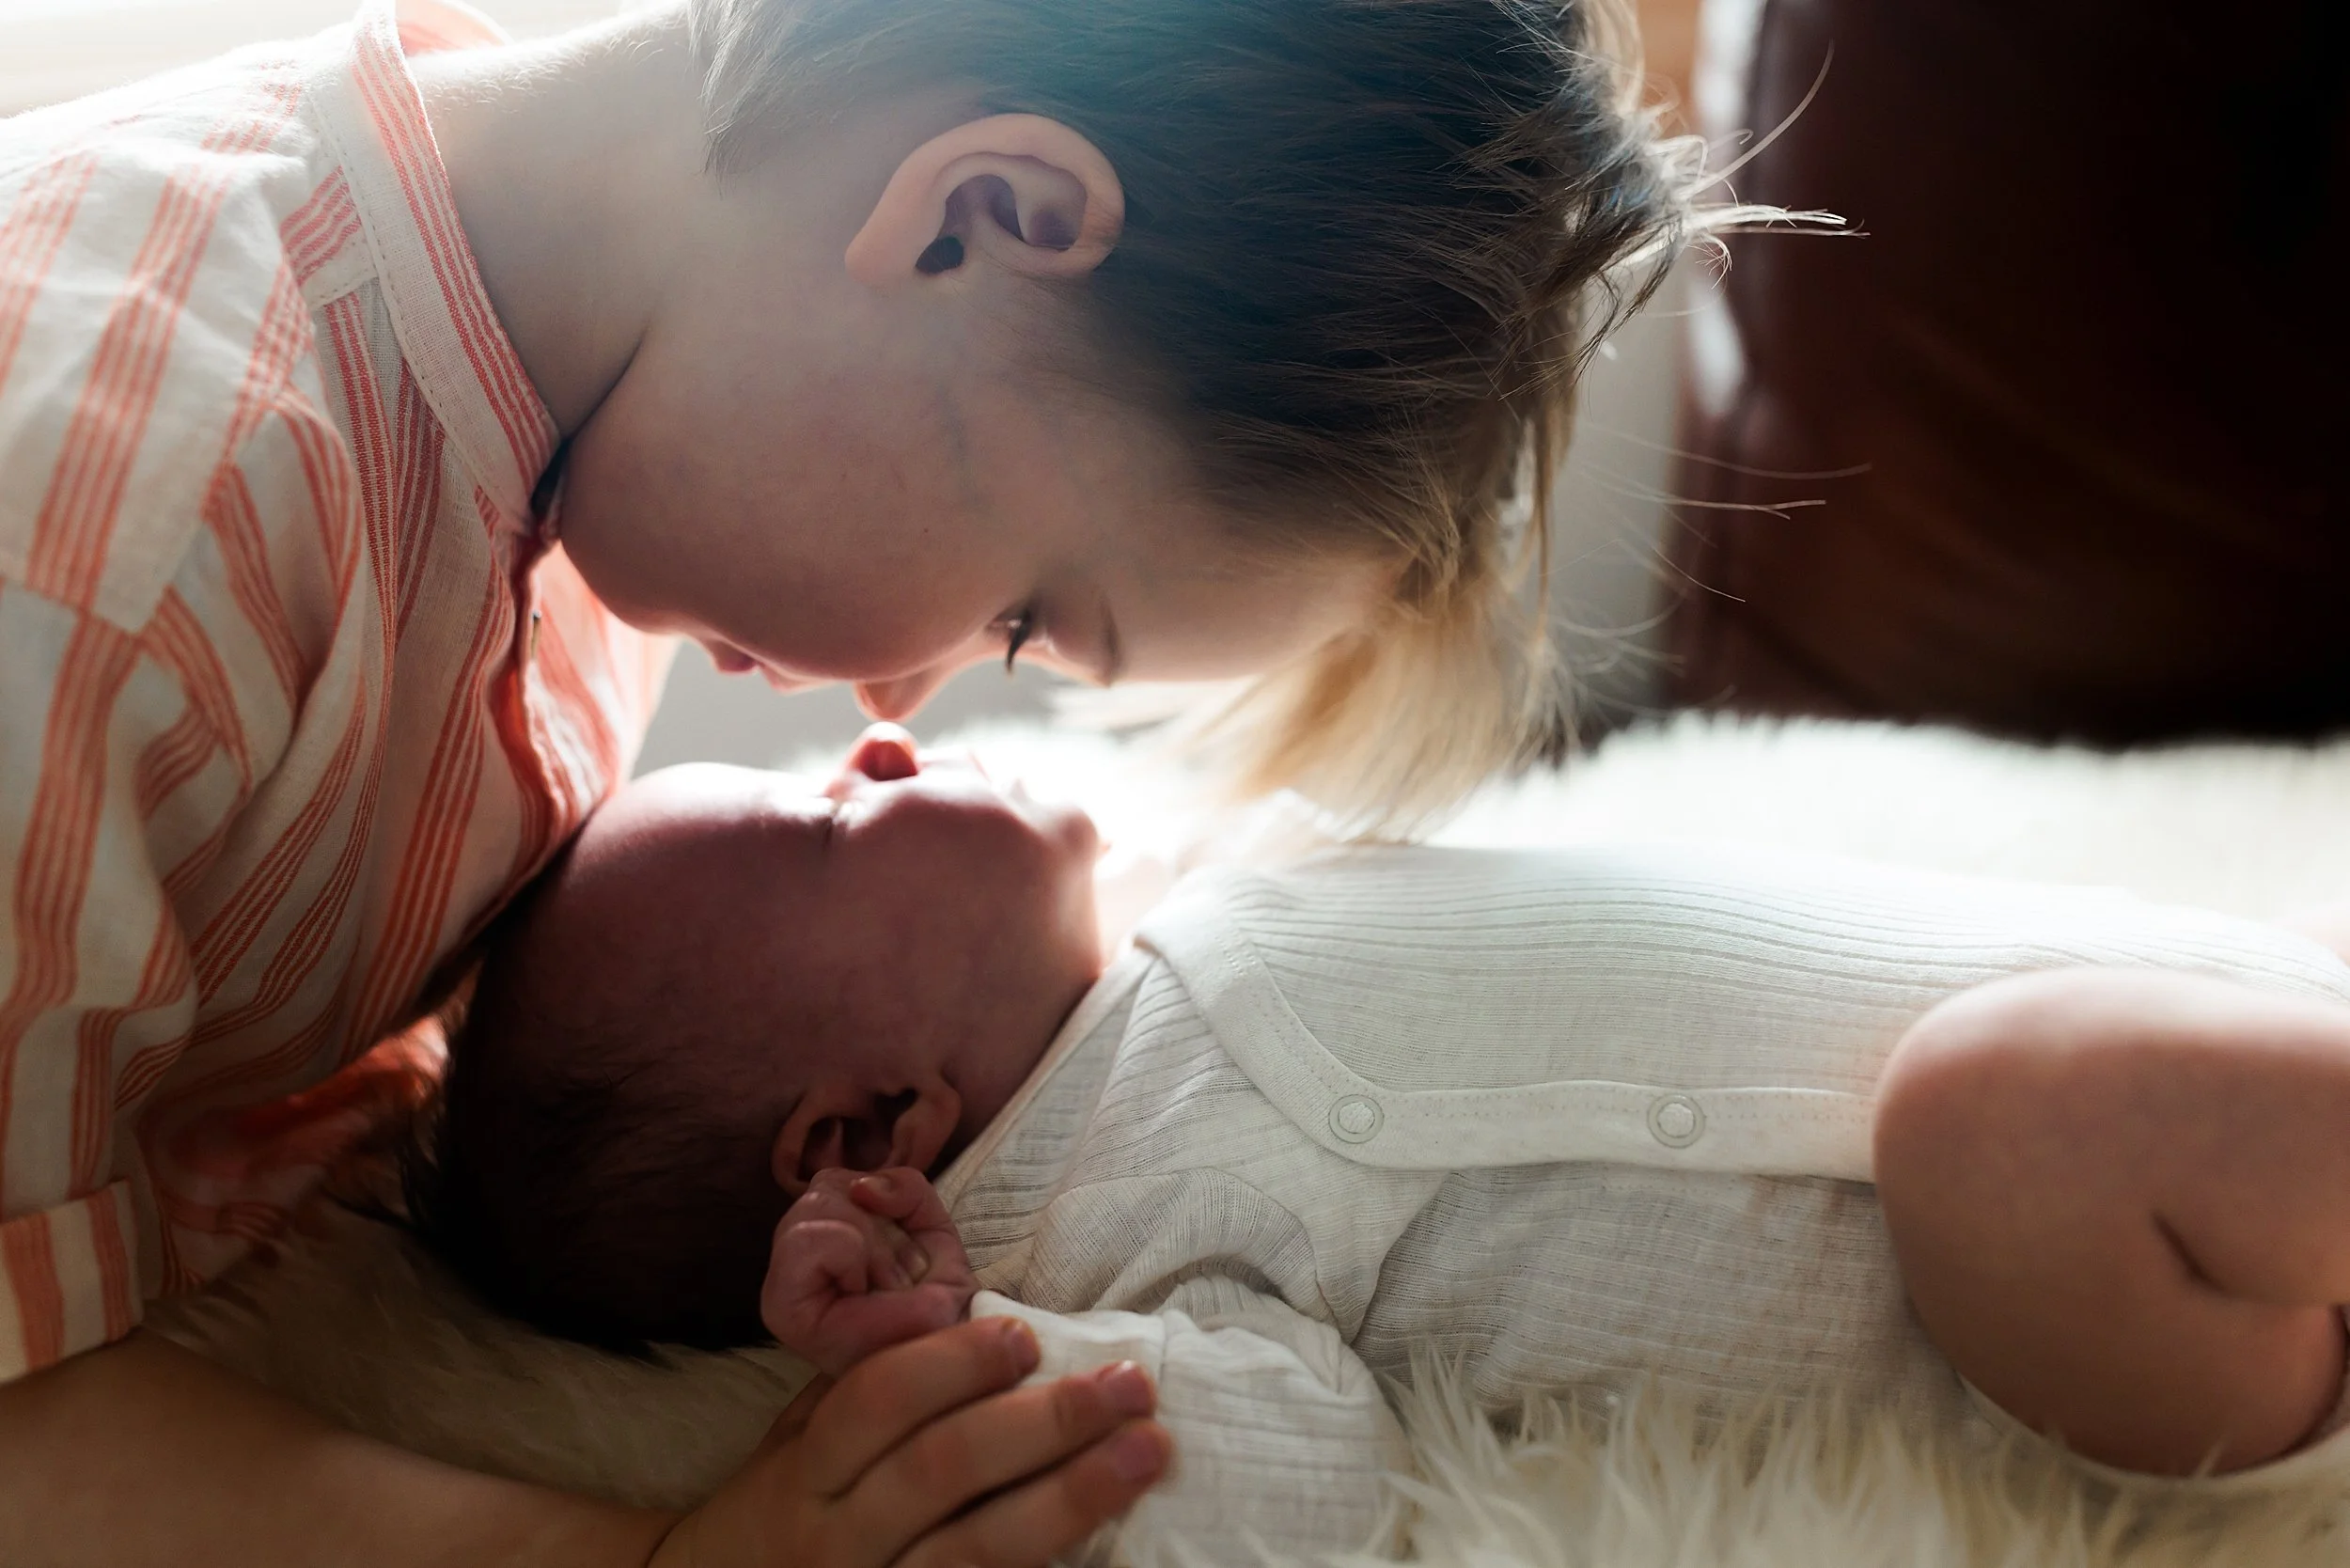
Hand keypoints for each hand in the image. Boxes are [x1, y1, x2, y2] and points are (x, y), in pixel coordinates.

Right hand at [648, 1317, 1169, 1567]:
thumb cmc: (787, 1503)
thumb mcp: (802, 1438)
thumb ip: (870, 1384)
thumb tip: (971, 1317)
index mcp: (810, 1470)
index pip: (877, 1404)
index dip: (950, 1366)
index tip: (1023, 1333)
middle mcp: (839, 1537)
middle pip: (941, 1473)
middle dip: (1041, 1424)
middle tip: (1126, 1384)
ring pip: (975, 1549)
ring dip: (1071, 1496)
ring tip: (1146, 1450)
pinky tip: (1109, 1539)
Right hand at [764, 1167, 978, 1374]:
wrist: (953, 1352)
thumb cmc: (938, 1300)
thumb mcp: (930, 1226)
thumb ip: (903, 1187)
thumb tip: (860, 1186)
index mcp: (821, 1239)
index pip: (836, 1180)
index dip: (881, 1204)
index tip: (902, 1256)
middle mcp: (791, 1258)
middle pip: (828, 1187)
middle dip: (882, 1228)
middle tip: (897, 1278)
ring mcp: (780, 1282)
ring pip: (820, 1204)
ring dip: (873, 1245)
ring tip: (884, 1288)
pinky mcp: (779, 1304)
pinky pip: (814, 1237)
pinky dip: (853, 1254)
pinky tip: (864, 1290)